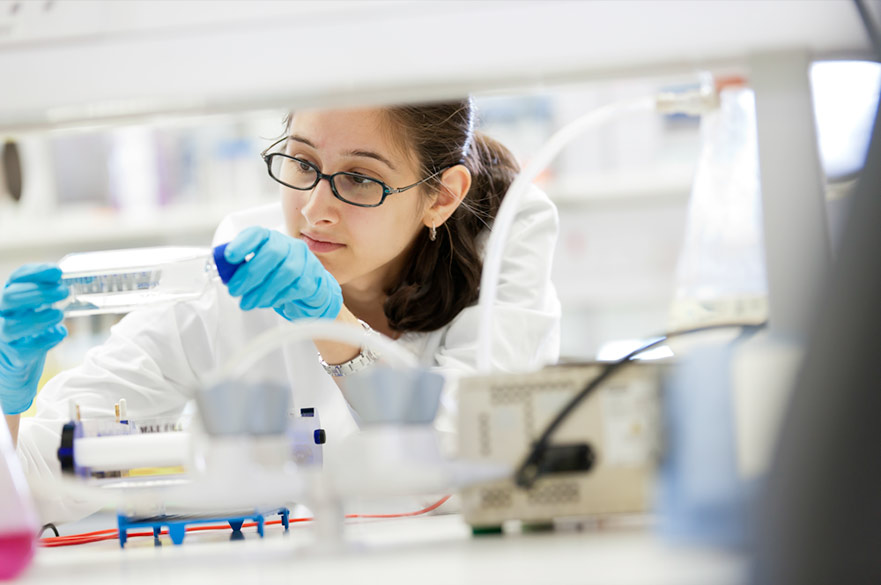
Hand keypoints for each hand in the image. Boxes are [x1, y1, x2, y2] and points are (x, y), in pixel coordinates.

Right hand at [0, 264, 68, 414]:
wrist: (17, 369)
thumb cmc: (30, 333)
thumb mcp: (37, 309)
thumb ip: (47, 296)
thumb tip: (64, 280)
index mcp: (10, 299)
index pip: (16, 278)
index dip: (35, 272)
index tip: (57, 270)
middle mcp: (2, 315)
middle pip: (10, 297)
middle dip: (38, 292)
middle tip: (64, 291)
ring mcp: (4, 337)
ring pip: (12, 326)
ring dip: (39, 318)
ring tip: (59, 314)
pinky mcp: (14, 357)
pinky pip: (26, 349)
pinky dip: (46, 340)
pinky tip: (60, 334)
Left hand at [223, 227, 342, 320]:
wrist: (309, 289)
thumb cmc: (278, 277)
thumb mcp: (258, 268)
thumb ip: (241, 266)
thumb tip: (223, 271)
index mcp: (272, 239)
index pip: (258, 233)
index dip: (243, 243)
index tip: (229, 257)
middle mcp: (290, 246)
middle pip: (273, 252)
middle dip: (250, 274)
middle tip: (234, 290)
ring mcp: (306, 261)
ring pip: (286, 272)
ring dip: (262, 290)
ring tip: (247, 302)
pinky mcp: (313, 279)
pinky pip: (296, 287)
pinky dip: (278, 297)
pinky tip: (266, 302)